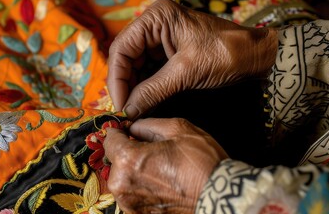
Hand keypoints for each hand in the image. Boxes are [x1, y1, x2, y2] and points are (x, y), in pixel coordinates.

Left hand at [104, 118, 228, 212]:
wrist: (219, 196)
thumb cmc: (201, 162)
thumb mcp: (179, 129)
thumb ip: (149, 124)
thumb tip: (133, 126)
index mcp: (129, 160)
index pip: (109, 140)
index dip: (119, 132)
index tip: (127, 130)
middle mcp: (122, 185)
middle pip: (115, 160)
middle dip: (128, 152)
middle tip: (150, 149)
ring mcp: (129, 203)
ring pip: (122, 178)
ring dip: (134, 170)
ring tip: (158, 167)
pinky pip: (131, 194)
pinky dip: (140, 186)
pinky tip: (160, 182)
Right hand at [108, 0, 277, 118]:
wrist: (258, 55)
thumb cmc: (227, 52)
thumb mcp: (187, 72)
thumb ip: (154, 90)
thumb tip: (128, 111)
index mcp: (157, 18)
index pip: (123, 48)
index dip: (117, 79)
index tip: (119, 105)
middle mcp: (156, 25)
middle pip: (127, 58)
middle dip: (125, 86)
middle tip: (124, 112)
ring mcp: (162, 39)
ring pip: (137, 67)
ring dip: (135, 90)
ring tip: (134, 112)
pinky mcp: (170, 54)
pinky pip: (151, 72)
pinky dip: (147, 89)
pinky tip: (145, 105)